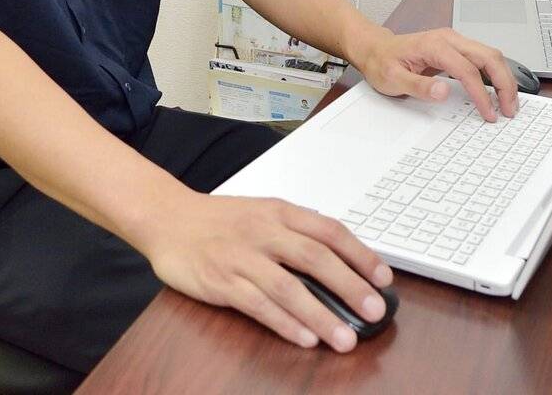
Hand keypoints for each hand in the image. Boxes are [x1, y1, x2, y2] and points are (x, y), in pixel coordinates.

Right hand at [138, 191, 392, 351]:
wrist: (167, 218)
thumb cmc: (220, 220)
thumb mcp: (262, 212)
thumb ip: (296, 232)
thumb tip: (340, 259)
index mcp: (279, 212)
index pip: (329, 230)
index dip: (360, 254)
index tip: (384, 278)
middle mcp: (264, 231)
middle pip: (315, 258)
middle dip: (349, 287)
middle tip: (374, 311)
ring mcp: (241, 257)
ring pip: (288, 287)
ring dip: (321, 315)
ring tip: (345, 339)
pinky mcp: (220, 281)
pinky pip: (257, 305)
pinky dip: (284, 322)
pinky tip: (305, 337)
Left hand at [350, 25, 520, 119]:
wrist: (375, 49)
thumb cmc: (382, 62)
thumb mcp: (392, 79)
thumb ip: (418, 86)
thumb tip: (443, 92)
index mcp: (434, 46)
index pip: (468, 70)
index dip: (481, 94)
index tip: (488, 112)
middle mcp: (449, 39)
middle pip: (489, 56)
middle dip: (505, 83)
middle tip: (510, 108)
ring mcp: (454, 41)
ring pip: (491, 55)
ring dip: (504, 78)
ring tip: (509, 102)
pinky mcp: (457, 48)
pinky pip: (483, 59)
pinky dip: (495, 74)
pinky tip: (499, 90)